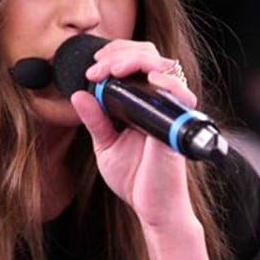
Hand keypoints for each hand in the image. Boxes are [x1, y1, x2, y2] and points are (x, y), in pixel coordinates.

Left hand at [69, 39, 198, 228]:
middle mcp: (159, 102)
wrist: (152, 207)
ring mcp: (171, 111)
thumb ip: (95, 119)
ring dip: (135, 60)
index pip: (136, 61)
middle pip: (149, 55)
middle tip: (97, 68)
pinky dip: (166, 81)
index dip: (114, 56)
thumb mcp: (106, 144)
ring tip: (112, 70)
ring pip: (164, 65)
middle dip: (120, 53)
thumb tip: (78, 94)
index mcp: (143, 102)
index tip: (91, 70)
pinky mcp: (178, 124)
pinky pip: (181, 94)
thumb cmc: (135, 178)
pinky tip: (149, 78)